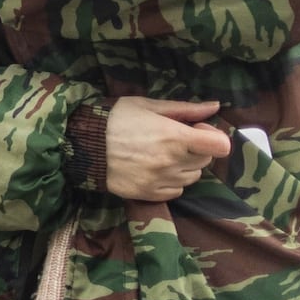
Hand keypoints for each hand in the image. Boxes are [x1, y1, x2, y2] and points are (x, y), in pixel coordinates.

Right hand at [106, 97, 231, 202]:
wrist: (79, 144)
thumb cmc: (114, 118)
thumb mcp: (148, 105)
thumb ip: (184, 109)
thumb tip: (215, 106)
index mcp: (175, 136)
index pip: (220, 146)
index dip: (212, 136)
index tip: (196, 130)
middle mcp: (171, 161)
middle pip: (205, 160)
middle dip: (196, 149)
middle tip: (174, 141)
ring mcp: (160, 180)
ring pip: (192, 177)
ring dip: (184, 167)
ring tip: (162, 156)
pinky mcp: (147, 194)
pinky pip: (176, 191)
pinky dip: (171, 182)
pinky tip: (154, 170)